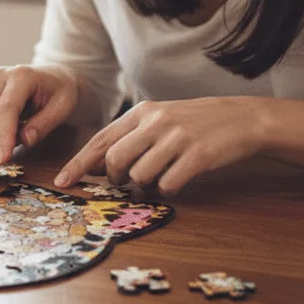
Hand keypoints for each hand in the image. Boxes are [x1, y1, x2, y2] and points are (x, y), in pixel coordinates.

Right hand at [0, 64, 78, 162]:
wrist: (50, 76)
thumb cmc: (59, 90)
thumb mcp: (64, 107)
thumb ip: (45, 124)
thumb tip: (25, 140)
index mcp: (21, 75)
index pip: (6, 109)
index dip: (3, 136)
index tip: (2, 159)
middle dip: (2, 139)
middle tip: (25, 138)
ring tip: (17, 128)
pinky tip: (4, 125)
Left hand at [54, 97, 269, 195]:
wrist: (241, 118)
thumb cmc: (194, 123)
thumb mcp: (158, 121)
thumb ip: (128, 140)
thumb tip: (94, 166)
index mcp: (141, 113)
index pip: (99, 141)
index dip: (78, 163)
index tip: (62, 181)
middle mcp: (155, 123)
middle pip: (114, 161)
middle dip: (115, 179)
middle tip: (127, 181)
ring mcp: (177, 138)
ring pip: (140, 176)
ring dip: (145, 186)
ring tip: (158, 177)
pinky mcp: (197, 155)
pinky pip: (168, 184)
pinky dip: (168, 190)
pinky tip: (177, 180)